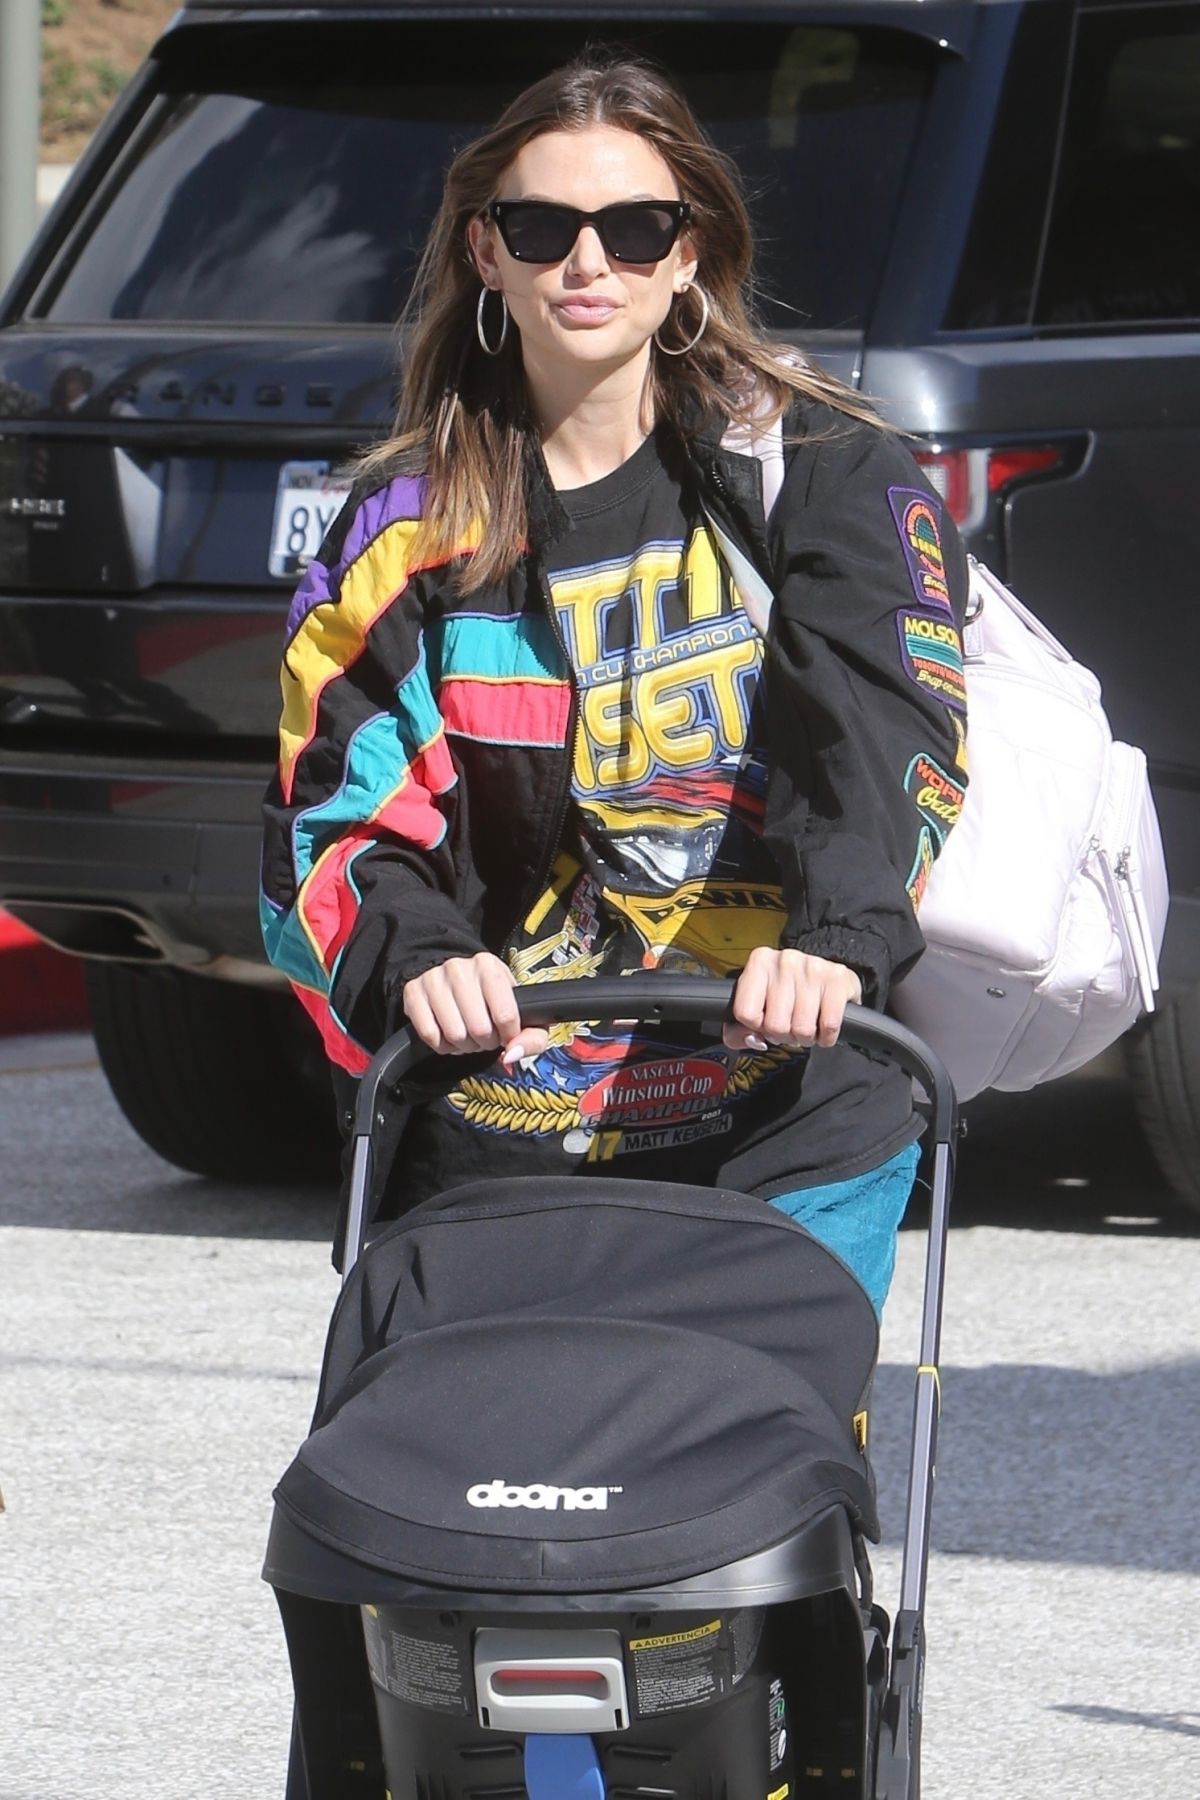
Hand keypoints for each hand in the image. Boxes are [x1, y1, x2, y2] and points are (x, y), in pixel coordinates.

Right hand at [401, 953, 550, 1065]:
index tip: (505, 1035)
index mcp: (490, 967)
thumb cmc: (490, 998)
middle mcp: (460, 968)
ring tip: (467, 1034)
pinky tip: (448, 1034)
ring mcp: (433, 979)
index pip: (505, 1015)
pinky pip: (429, 1035)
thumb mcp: (520, 1010)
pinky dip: (441, 1045)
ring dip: (463, 1045)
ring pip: (454, 1034)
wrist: (452, 978)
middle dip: (485, 1042)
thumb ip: (532, 1037)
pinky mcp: (413, 992)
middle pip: (479, 1029)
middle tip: (484, 1035)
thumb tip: (513, 1054)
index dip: (508, 1036)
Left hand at [724, 946, 862, 1052]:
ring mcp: (812, 967)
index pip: (746, 1012)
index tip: (766, 1021)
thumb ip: (740, 1029)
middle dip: (784, 1035)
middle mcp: (784, 961)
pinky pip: (829, 1025)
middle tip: (790, 1025)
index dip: (757, 1027)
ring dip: (806, 1037)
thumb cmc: (791, 992)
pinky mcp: (837, 978)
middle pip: (775, 1025)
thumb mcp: (760, 1003)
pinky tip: (823, 1027)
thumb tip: (752, 1040)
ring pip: (802, 1029)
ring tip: (807, 1024)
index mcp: (759, 962)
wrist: (830, 976)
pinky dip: (826, 1036)